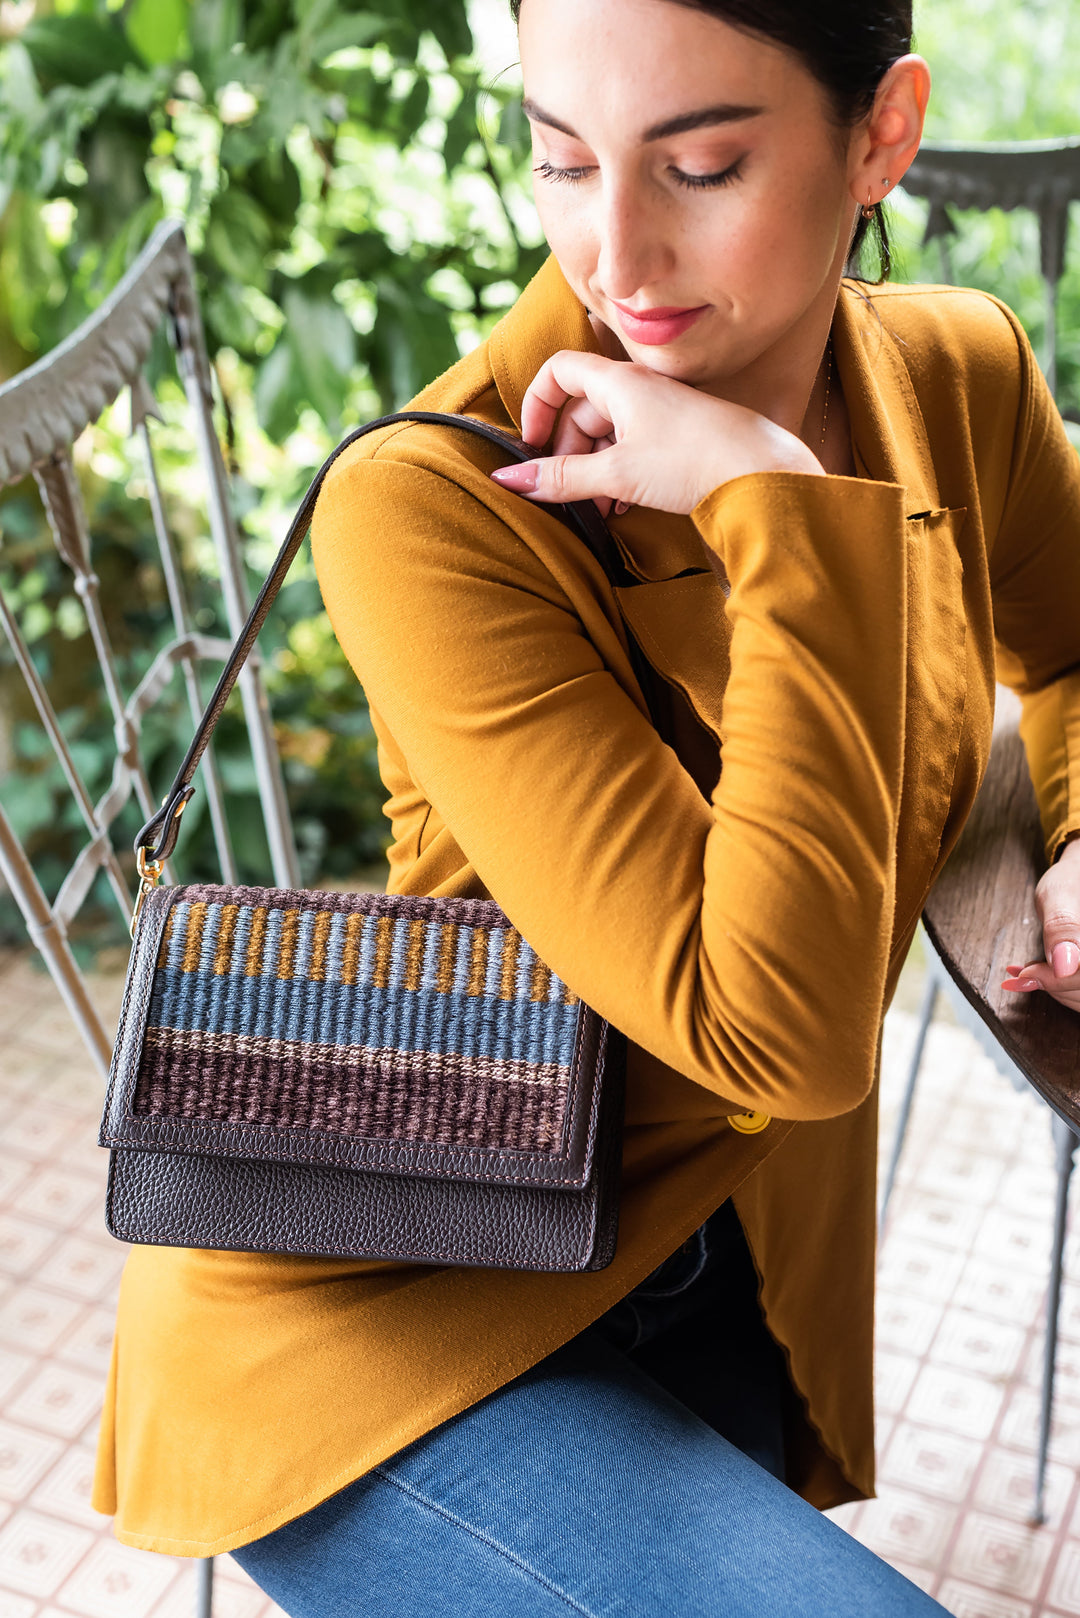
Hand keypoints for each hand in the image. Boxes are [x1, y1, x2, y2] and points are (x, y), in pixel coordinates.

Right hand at [490, 350, 824, 517]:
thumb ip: (561, 479)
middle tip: (564, 492)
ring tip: (596, 509)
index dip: (537, 404)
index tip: (530, 444)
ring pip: (609, 434)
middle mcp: (640, 389)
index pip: (559, 370)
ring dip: (592, 470)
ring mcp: (662, 412)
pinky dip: (618, 474)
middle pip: (582, 410)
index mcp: (620, 383)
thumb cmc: (692, 461)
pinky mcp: (680, 437)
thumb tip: (509, 479)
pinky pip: (634, 447)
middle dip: (566, 453)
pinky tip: (621, 507)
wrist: (762, 471)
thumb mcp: (617, 474)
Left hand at [1000, 835, 1079, 1011]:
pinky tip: (1036, 975)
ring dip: (1053, 990)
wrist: (1077, 879)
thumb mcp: (1059, 895)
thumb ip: (1060, 927)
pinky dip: (1058, 990)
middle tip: (1021, 971)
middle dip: (1051, 984)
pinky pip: (1079, 996)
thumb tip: (1064, 965)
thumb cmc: (1071, 881)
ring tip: (1026, 970)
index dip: (1056, 981)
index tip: (1024, 972)